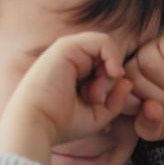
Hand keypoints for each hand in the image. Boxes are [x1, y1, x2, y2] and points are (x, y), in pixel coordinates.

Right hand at [0, 32, 137, 162]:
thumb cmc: (61, 124)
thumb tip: (127, 81)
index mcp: (74, 74)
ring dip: (109, 73)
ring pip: (106, 50)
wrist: (36, 123)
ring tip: (96, 93)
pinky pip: (103, 41)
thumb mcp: (98, 114)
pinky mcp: (67, 46)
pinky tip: (112, 72)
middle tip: (95, 100)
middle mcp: (71, 60)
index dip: (111, 87)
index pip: (106, 70)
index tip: (101, 105)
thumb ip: (116, 99)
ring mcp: (68, 51)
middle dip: (109, 82)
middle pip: (108, 61)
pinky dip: (114, 56)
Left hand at [123, 32, 163, 140]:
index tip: (159, 114)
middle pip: (134, 77)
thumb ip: (149, 126)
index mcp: (123, 87)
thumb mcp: (161, 129)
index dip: (140, 107)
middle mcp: (132, 64)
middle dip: (160, 97)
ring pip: (149, 63)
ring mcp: (150, 49)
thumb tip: (150, 108)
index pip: (120, 93)